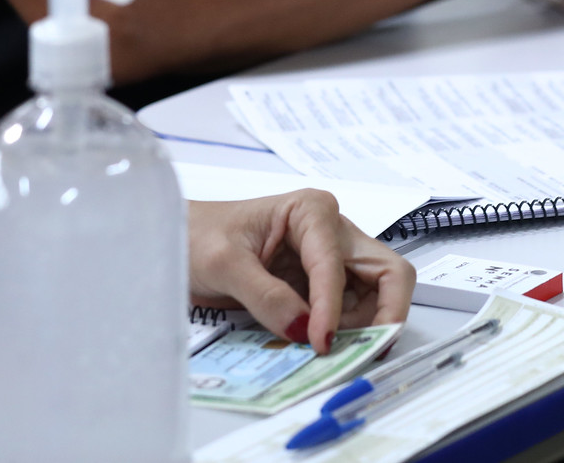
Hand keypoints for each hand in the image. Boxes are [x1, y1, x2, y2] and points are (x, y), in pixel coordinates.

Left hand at [187, 191, 414, 353]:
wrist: (177, 240)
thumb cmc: (197, 235)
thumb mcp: (223, 263)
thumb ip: (264, 295)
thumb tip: (302, 327)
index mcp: (311, 211)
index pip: (337, 264)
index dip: (333, 307)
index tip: (321, 341)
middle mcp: (330, 232)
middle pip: (385, 273)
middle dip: (383, 313)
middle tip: (367, 350)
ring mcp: (329, 260)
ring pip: (374, 296)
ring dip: (363, 327)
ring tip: (332, 351)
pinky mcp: (319, 286)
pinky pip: (349, 312)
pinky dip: (345, 332)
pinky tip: (323, 346)